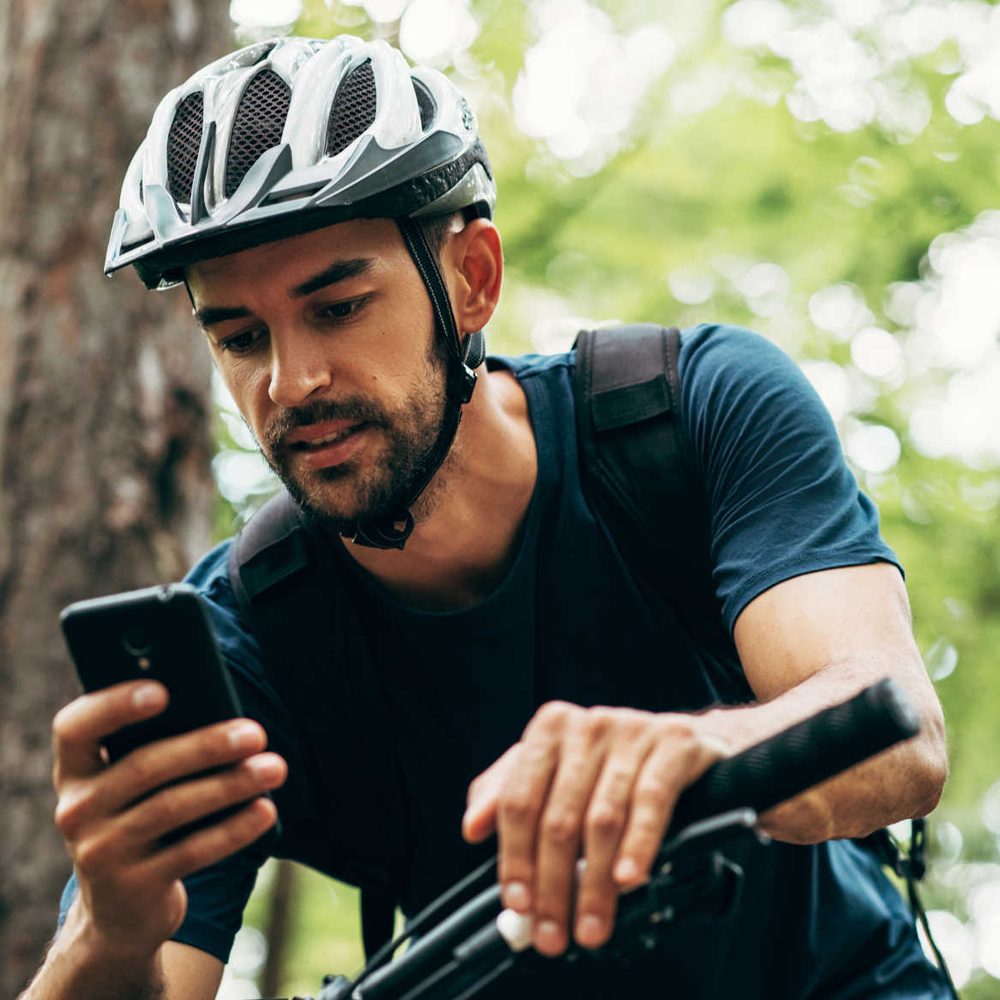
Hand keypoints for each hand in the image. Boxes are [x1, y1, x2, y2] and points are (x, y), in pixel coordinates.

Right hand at [52, 680, 286, 958]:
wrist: (120, 911)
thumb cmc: (141, 818)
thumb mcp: (133, 785)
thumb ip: (157, 745)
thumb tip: (225, 715)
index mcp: (75, 770)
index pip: (76, 727)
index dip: (114, 705)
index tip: (164, 690)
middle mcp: (77, 809)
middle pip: (144, 767)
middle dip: (206, 746)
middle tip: (256, 733)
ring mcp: (100, 852)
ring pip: (172, 808)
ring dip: (230, 784)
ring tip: (274, 768)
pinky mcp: (131, 889)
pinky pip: (190, 851)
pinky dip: (233, 829)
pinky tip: (265, 809)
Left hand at [462, 702, 725, 956]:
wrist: (680, 741)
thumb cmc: (608, 761)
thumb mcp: (552, 769)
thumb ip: (506, 793)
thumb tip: (473, 827)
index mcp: (549, 729)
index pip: (519, 800)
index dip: (514, 857)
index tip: (517, 903)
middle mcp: (587, 726)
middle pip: (558, 817)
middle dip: (553, 885)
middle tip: (552, 932)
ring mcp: (631, 732)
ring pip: (602, 818)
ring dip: (593, 883)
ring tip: (590, 925)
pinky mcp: (673, 744)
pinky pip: (651, 802)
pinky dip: (638, 845)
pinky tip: (628, 880)